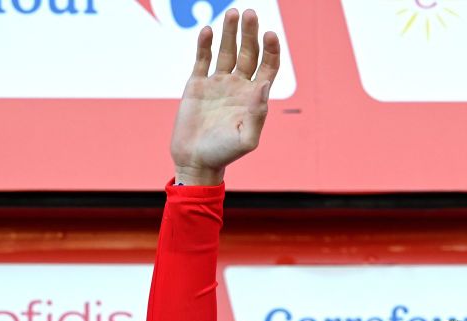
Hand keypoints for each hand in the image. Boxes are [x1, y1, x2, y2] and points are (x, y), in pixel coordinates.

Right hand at [170, 9, 279, 185]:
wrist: (196, 160)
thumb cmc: (224, 154)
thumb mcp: (247, 139)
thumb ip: (258, 114)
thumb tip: (265, 84)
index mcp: (254, 98)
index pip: (268, 67)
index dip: (271, 50)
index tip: (270, 34)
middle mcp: (238, 87)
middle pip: (248, 53)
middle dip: (250, 33)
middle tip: (250, 13)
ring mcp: (218, 83)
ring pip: (227, 51)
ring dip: (230, 32)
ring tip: (233, 13)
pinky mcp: (197, 84)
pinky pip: (203, 58)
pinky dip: (206, 44)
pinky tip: (209, 30)